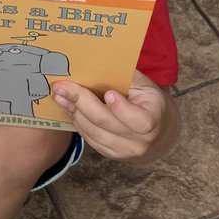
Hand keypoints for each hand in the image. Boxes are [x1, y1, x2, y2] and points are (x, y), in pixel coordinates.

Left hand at [51, 70, 177, 161]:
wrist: (159, 132)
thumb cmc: (149, 102)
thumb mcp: (146, 87)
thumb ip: (127, 78)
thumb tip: (98, 64)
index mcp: (152, 120)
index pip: (138, 119)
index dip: (121, 108)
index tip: (108, 93)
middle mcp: (139, 141)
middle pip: (105, 122)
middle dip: (81, 102)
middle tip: (62, 87)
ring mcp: (124, 151)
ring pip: (93, 132)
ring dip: (73, 112)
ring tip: (59, 95)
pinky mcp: (112, 155)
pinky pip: (90, 139)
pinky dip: (77, 122)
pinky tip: (68, 107)